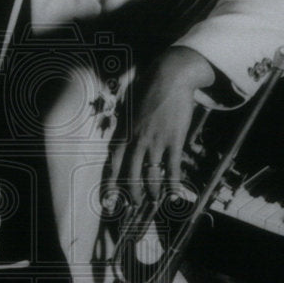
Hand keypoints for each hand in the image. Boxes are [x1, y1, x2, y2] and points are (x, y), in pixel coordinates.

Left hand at [120, 47, 214, 203]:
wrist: (170, 76)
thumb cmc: (148, 88)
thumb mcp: (129, 106)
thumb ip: (126, 124)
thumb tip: (123, 136)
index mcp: (125, 132)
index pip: (114, 162)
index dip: (111, 182)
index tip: (109, 196)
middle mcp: (138, 140)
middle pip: (131, 173)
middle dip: (132, 192)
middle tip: (134, 205)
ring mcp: (156, 141)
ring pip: (151, 174)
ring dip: (153, 191)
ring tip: (155, 201)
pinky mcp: (174, 140)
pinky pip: (172, 167)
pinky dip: (173, 183)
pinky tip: (174, 195)